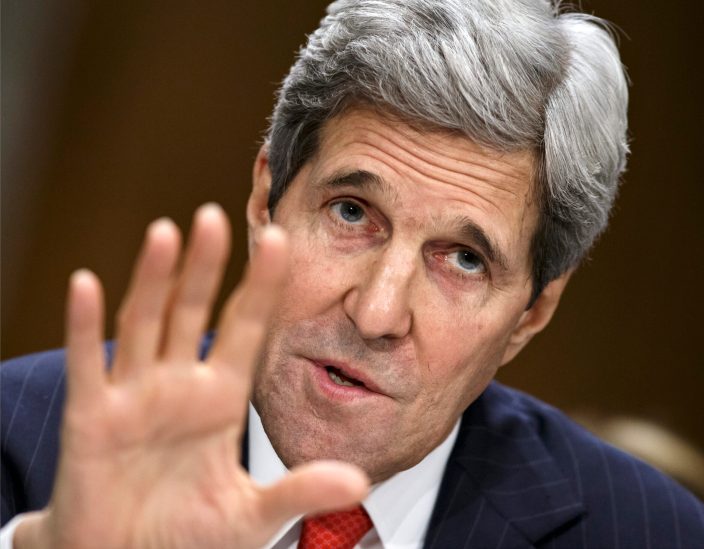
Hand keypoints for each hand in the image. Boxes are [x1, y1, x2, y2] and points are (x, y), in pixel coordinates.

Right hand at [15, 204, 368, 548]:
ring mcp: (134, 397)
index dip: (262, 286)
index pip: (246, 328)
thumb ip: (299, 490)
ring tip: (167, 231)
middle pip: (194, 312)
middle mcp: (178, 387)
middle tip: (220, 215)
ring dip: (153, 279)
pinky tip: (87, 284)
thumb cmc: (186, 535)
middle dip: (207, 266)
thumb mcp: (250, 513)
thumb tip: (358, 480)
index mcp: (220, 399)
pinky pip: (90, 366)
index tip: (282, 240)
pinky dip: (85, 326)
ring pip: (145, 324)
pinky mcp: (92, 419)